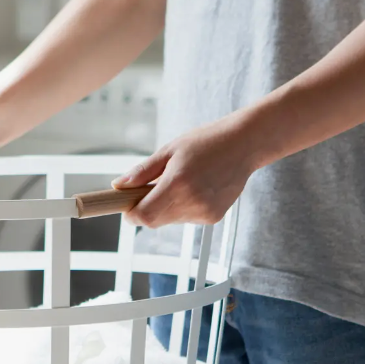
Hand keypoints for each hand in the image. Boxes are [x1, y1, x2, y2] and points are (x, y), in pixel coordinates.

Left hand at [112, 113, 258, 227]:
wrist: (245, 144)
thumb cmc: (206, 142)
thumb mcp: (169, 150)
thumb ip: (142, 171)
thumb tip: (119, 185)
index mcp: (177, 183)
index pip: (144, 216)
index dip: (131, 214)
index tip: (128, 205)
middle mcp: (192, 202)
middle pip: (154, 221)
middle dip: (147, 208)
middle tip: (154, 187)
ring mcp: (204, 212)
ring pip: (170, 220)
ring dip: (167, 207)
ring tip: (182, 182)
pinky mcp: (213, 217)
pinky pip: (187, 219)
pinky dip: (184, 208)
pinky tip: (197, 188)